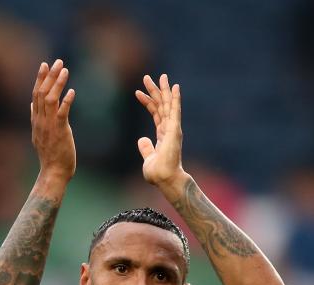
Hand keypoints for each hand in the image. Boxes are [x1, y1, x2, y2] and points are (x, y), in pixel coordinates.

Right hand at [31, 59, 75, 182]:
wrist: (53, 172)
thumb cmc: (50, 156)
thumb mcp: (39, 134)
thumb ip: (36, 119)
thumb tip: (32, 106)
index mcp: (36, 120)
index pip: (35, 95)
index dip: (39, 79)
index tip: (44, 65)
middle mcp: (40, 120)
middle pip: (42, 93)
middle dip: (49, 75)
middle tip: (57, 61)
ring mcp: (49, 125)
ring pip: (50, 99)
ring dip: (57, 83)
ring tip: (65, 70)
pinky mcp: (60, 131)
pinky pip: (62, 112)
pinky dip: (66, 100)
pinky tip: (72, 91)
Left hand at [135, 73, 187, 194]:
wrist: (164, 178)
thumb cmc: (158, 172)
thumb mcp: (148, 158)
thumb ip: (146, 148)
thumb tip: (141, 139)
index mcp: (163, 135)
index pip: (155, 114)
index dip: (147, 102)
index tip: (137, 92)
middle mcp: (169, 129)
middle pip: (162, 105)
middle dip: (155, 91)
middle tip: (147, 77)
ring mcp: (173, 128)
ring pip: (168, 105)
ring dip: (165, 90)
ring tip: (162, 76)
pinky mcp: (175, 129)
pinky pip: (175, 111)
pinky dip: (176, 98)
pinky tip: (175, 87)